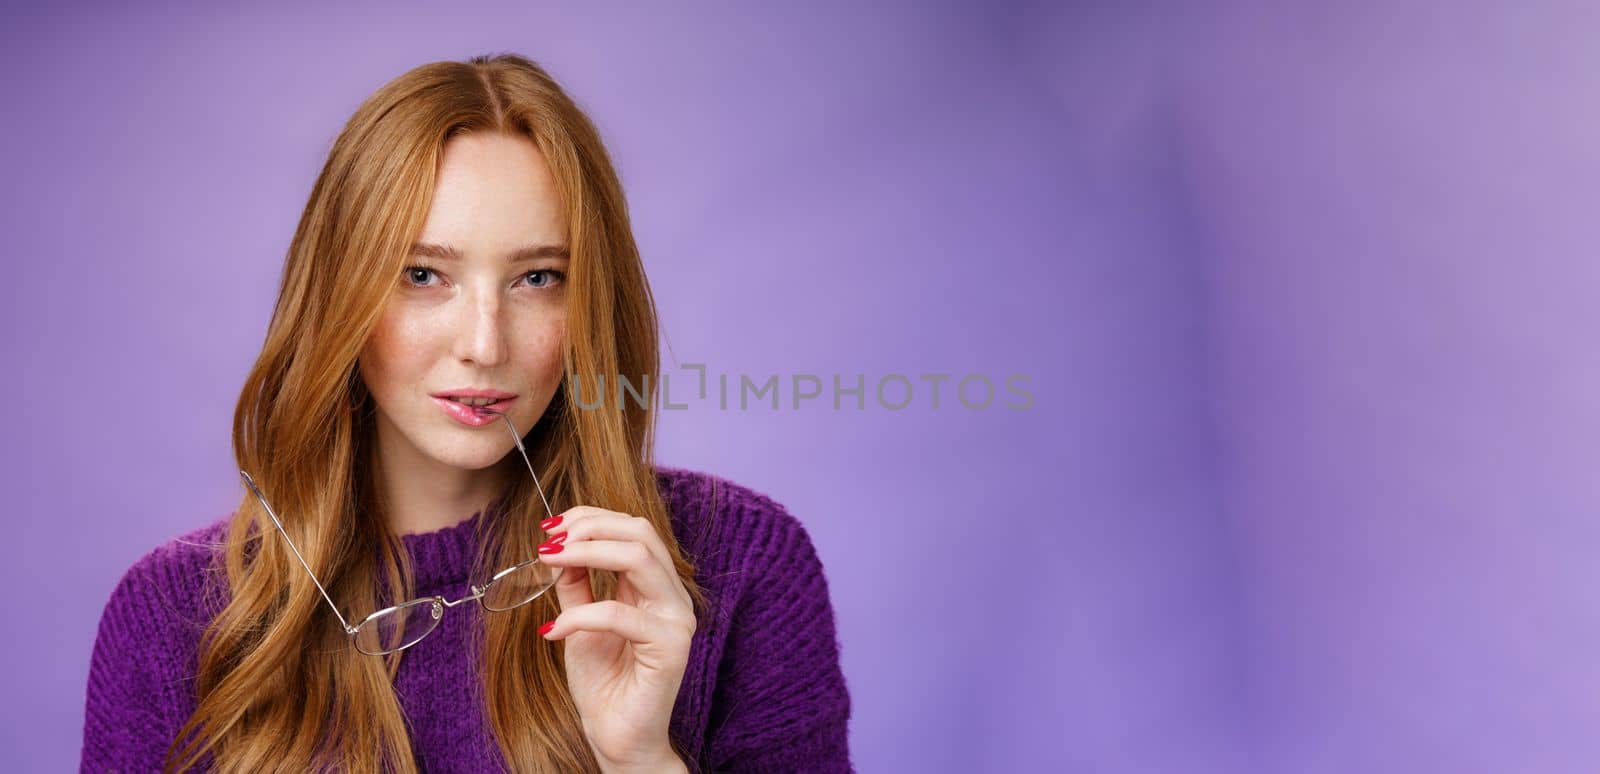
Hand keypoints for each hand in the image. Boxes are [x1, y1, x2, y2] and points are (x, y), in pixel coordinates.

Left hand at [534, 506, 696, 772]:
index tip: (550, 527)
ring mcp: (676, 620)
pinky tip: (553, 630)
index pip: (634, 529)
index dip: (592, 518)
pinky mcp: (669, 647)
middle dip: (589, 528)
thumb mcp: (581, 621)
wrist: (617, 738)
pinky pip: (620, 615)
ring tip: (550, 562)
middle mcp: (673, 596)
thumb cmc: (604, 684)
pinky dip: (579, 616)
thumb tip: (558, 547)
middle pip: (640, 533)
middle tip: (549, 542)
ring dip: (586, 553)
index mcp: (656, 586)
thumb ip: (577, 585)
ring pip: (638, 558)